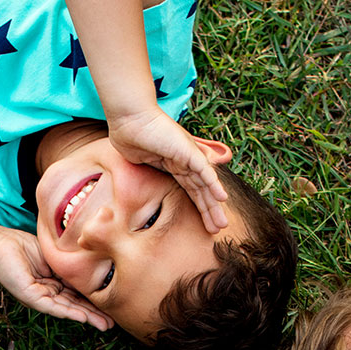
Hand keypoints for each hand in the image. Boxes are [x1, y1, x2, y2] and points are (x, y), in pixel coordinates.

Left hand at [0, 228, 112, 330]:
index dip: (95, 300)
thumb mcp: (55, 256)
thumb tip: (93, 265)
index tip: (113, 305)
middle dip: (95, 315)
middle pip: (76, 305)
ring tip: (104, 325)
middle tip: (113, 323)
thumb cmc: (22, 246)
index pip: (78, 294)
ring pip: (67, 309)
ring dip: (86, 317)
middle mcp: (48, 293)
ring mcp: (40, 297)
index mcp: (54, 283)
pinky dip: (68, 312)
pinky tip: (83, 317)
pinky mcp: (31, 296)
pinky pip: (52, 306)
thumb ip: (71, 264)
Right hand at [106, 107, 229, 232]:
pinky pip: (204, 171)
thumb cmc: (130, 137)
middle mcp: (185, 161)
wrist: (129, 120)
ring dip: (214, 204)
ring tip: (222, 223)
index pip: (191, 190)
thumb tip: (143, 187)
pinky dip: (214, 184)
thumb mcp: (142, 161)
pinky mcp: (189, 151)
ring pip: (206, 185)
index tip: (202, 225)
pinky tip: (222, 198)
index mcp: (175, 165)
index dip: (198, 208)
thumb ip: (150, 169)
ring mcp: (188, 156)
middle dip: (209, 211)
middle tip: (218, 229)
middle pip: (201, 190)